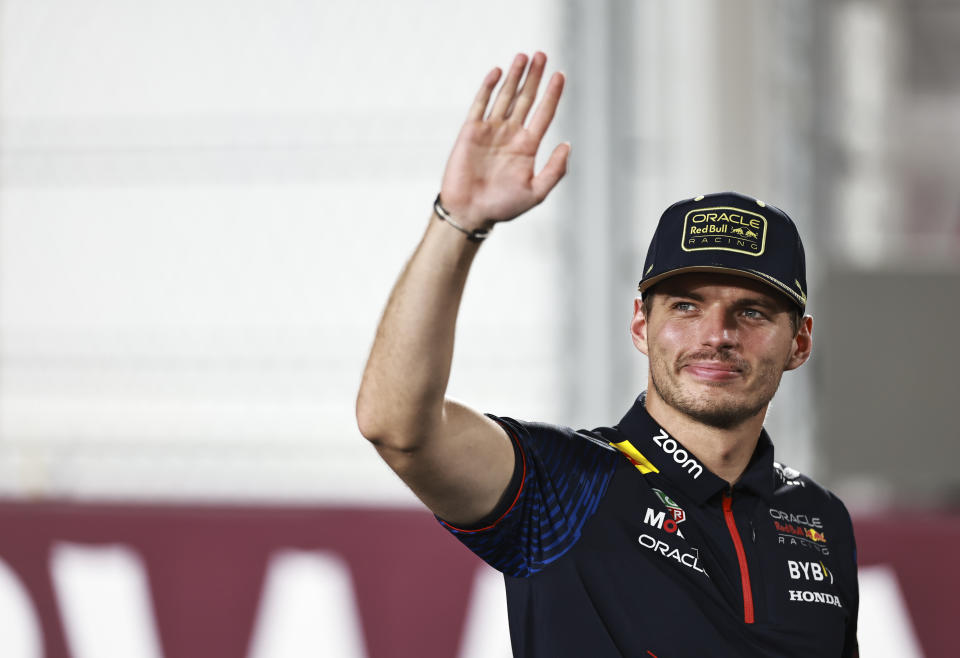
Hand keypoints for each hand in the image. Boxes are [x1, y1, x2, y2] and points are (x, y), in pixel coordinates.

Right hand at [439, 52, 569, 230]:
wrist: (470, 212)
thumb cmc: (502, 206)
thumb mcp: (536, 192)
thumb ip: (554, 170)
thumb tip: (567, 144)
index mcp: (527, 147)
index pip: (544, 113)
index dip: (552, 94)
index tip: (560, 75)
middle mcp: (510, 135)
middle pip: (526, 99)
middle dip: (534, 77)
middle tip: (542, 55)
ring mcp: (491, 131)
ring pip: (505, 97)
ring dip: (514, 77)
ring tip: (523, 56)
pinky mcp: (471, 131)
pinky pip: (481, 104)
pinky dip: (489, 88)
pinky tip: (498, 72)